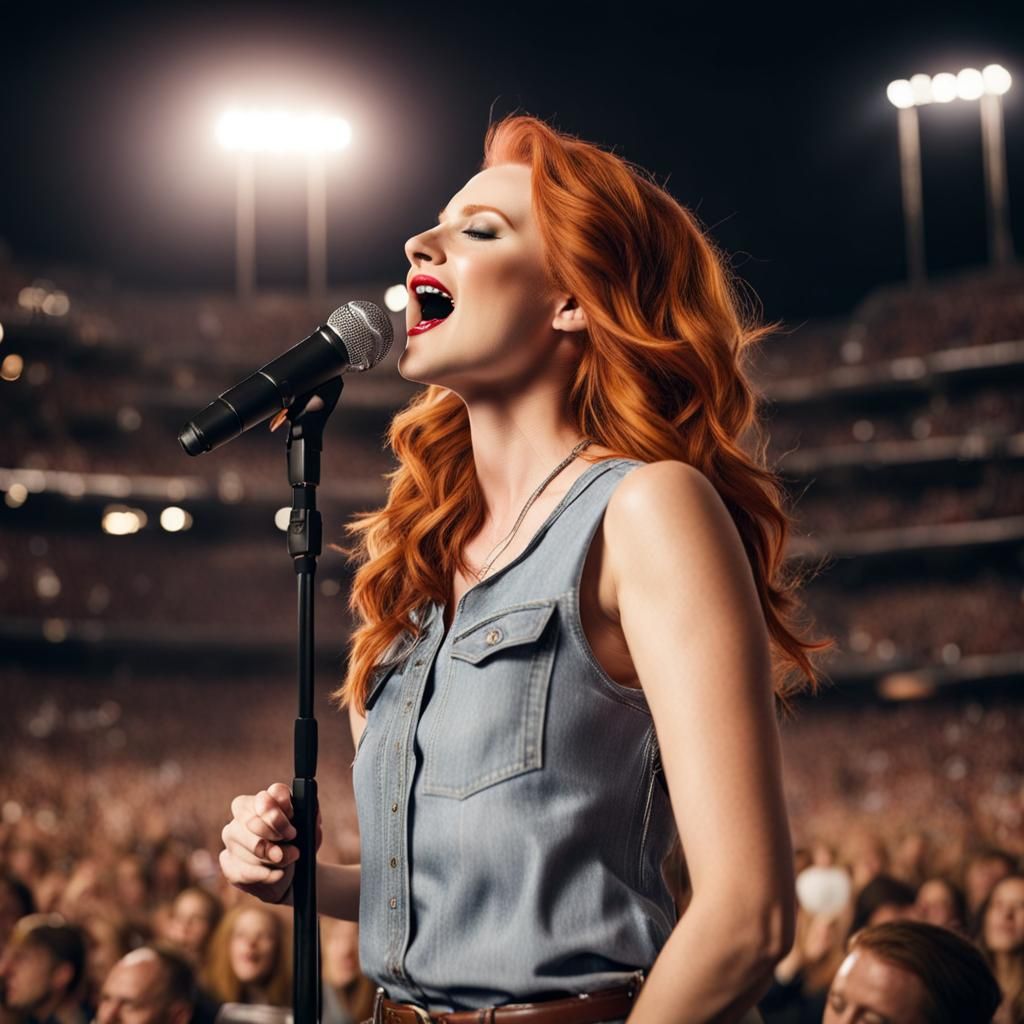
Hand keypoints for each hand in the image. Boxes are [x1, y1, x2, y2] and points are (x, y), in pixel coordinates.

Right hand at [219, 783, 320, 903]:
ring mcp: (232, 837)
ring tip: (286, 861)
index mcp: (265, 800)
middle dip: (273, 837)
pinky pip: (241, 869)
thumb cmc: (300, 845)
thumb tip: (309, 811)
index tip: (291, 829)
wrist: (293, 874)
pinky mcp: (227, 862)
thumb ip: (310, 817)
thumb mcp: (310, 830)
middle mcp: (243, 814)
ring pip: (247, 847)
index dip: (276, 813)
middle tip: (292, 848)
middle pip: (251, 822)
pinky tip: (276, 875)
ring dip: (271, 858)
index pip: (264, 798)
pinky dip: (263, 875)